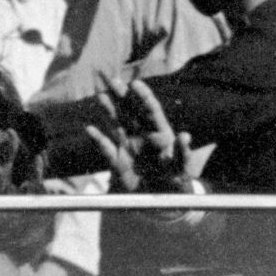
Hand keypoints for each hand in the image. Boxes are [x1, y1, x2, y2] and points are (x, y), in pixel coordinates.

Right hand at [85, 74, 201, 192]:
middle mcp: (142, 135)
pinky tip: (89, 129)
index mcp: (160, 132)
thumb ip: (183, 151)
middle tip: (111, 79)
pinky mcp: (118, 161)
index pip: (151, 110)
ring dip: (108, 110)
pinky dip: (98, 140)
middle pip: (130, 111)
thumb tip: (185, 135)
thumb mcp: (183, 167)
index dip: (143, 96)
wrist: (162, 197)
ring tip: (100, 95)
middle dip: (121, 95)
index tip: (135, 83)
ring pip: (116, 124)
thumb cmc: (177, 178)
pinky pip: (107, 148)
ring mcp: (129, 146)